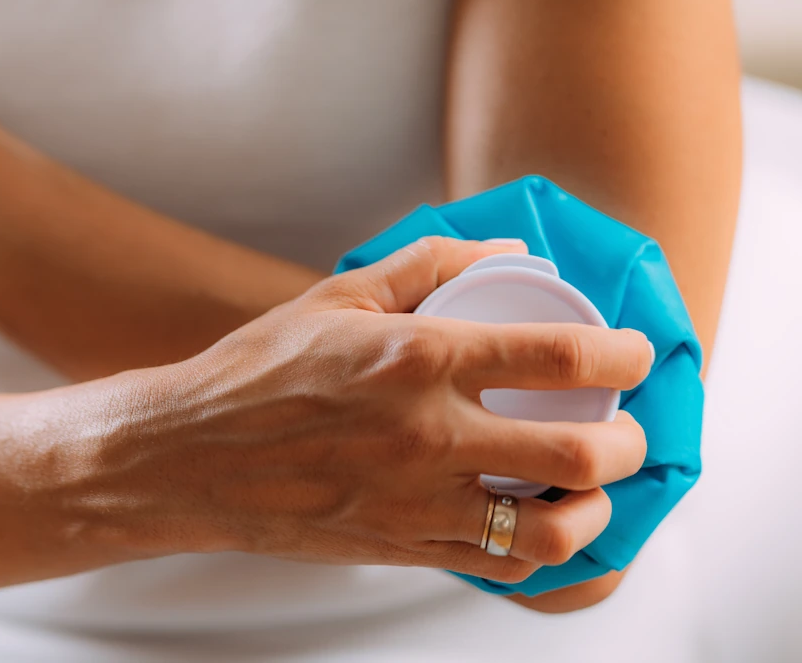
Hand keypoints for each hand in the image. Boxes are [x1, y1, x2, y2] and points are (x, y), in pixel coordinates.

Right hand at [90, 238, 651, 584]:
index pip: (560, 355)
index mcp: (415, 359)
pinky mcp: (397, 547)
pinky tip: (530, 522)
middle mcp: (425, 435)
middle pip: (578, 453)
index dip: (623, 353)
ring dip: (594, 512)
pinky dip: (533, 549)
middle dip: (628, 442)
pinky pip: (494, 565)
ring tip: (590, 492)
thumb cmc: (254, 374)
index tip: (633, 355)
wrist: (185, 457)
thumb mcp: (336, 297)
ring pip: (549, 531)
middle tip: (624, 430)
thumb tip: (507, 252)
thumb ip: (428, 265)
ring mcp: (413, 501)